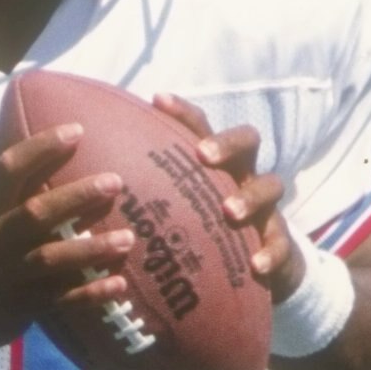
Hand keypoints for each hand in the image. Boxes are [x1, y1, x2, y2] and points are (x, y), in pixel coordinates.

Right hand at [0, 126, 137, 352]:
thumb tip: (6, 119)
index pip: (6, 171)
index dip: (41, 148)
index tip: (77, 130)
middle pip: (35, 214)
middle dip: (77, 196)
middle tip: (116, 181)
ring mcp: (6, 277)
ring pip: (51, 260)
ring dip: (91, 249)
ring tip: (129, 237)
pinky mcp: (22, 306)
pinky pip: (60, 300)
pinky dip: (90, 295)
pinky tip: (119, 285)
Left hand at [152, 93, 303, 300]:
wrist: (256, 270)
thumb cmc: (203, 234)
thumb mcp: (176, 214)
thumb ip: (144, 200)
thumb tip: (88, 190)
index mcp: (215, 166)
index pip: (201, 127)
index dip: (183, 112)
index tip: (156, 99)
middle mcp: (243, 177)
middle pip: (247, 141)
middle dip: (227, 144)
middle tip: (204, 156)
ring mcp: (266, 208)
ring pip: (270, 186)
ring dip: (250, 198)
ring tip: (230, 213)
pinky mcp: (281, 243)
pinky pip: (283, 244)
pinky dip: (271, 252)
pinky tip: (256, 265)